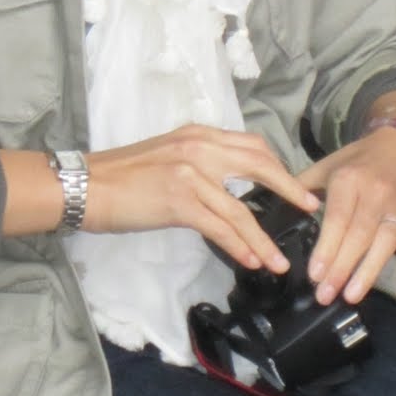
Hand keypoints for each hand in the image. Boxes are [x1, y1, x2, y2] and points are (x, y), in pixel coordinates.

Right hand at [86, 124, 319, 273]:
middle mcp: (199, 147)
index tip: (297, 186)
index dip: (279, 166)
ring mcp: (190, 173)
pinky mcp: (179, 200)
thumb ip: (198, 164)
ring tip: (279, 261)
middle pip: (259, 165)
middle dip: (290, 190)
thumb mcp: (166, 156)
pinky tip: (251, 260)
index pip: (252, 145)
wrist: (85, 184)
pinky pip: (220, 227)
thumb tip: (226, 189)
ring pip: (241, 208)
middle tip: (310, 210)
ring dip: (264, 238)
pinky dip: (240, 245)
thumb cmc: (120, 177)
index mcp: (198, 135)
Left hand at [298, 125, 395, 305]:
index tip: (314, 273)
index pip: (337, 218)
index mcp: (349, 180)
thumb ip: (304, 186)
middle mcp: (376, 194)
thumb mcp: (330, 165)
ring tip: (352, 295)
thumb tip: (276, 204)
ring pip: (385, 242)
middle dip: (341, 268)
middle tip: (324, 295)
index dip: (327, 247)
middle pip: (359, 235)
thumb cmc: (361, 160)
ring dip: (369, 271)